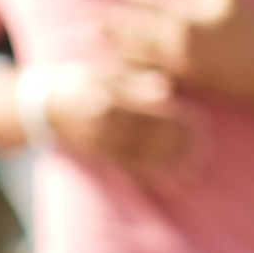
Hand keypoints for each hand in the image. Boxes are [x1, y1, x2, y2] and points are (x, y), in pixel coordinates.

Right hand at [33, 63, 194, 181]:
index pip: (153, 108)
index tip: (202, 122)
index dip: (179, 117)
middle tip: (206, 148)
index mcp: (110, 95)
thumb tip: (166, 88)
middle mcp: (105, 120)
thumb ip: (136, 79)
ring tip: (194, 166)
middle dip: (180, 142)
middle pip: (150, 134)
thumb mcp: (107, 72)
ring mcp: (100, 140)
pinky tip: (169, 180)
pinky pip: (126, 167)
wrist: (46, 106)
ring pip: (141, 153)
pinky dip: (149, 175)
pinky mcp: (98, 154)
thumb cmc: (83, 81)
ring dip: (169, 162)